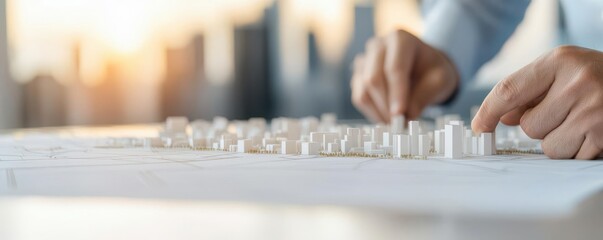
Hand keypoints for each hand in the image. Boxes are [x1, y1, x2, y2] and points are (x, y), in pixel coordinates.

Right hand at [350, 30, 459, 122]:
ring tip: (395, 125)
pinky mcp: (357, 75)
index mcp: (400, 39)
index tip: (401, 115)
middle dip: (386, 106)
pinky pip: (359, 97)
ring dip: (378, 113)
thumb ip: (424, 96)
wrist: (423, 68)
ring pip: (363, 90)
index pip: (394, 68)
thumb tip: (406, 117)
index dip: (396, 94)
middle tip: (400, 126)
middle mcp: (377, 46)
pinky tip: (386, 118)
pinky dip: (371, 113)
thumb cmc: (433, 71)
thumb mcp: (440, 81)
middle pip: (374, 79)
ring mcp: (364, 60)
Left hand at [472, 46, 602, 158]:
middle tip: (564, 112)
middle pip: (527, 125)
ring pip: (547, 146)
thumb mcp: (563, 72)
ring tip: (580, 122)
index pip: (509, 90)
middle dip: (540, 125)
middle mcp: (578, 83)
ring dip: (559, 140)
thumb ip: (528, 92)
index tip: (478, 127)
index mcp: (561, 61)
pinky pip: (570, 157)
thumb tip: (498, 118)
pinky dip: (577, 150)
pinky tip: (592, 132)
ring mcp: (595, 111)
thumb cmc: (598, 78)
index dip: (487, 112)